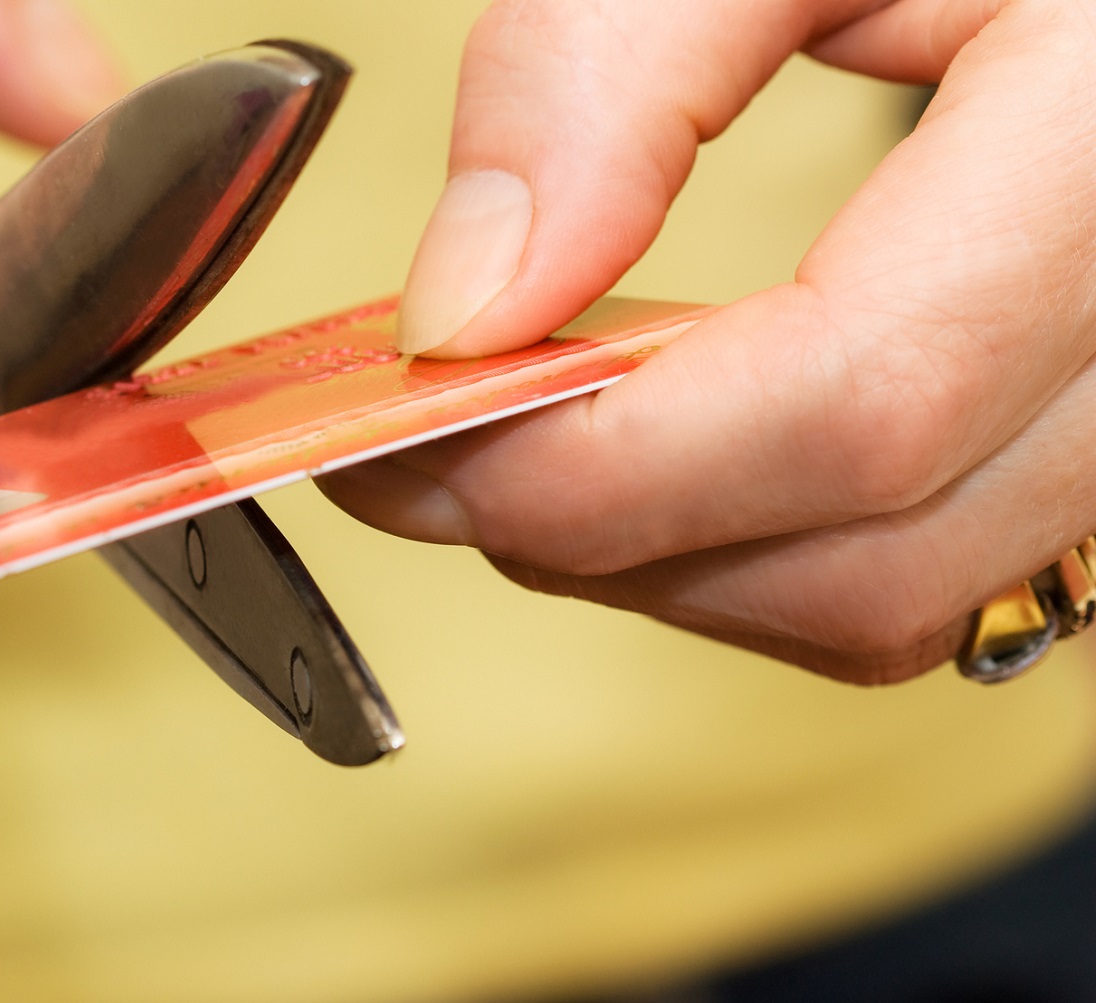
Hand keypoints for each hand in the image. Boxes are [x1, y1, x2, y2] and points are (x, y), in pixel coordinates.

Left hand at [320, 0, 1095, 683]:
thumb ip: (609, 75)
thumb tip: (463, 307)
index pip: (858, 400)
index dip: (597, 458)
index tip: (405, 430)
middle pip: (858, 558)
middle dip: (590, 529)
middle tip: (417, 441)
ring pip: (885, 605)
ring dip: (662, 556)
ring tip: (525, 430)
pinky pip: (925, 580)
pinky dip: (750, 548)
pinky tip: (658, 443)